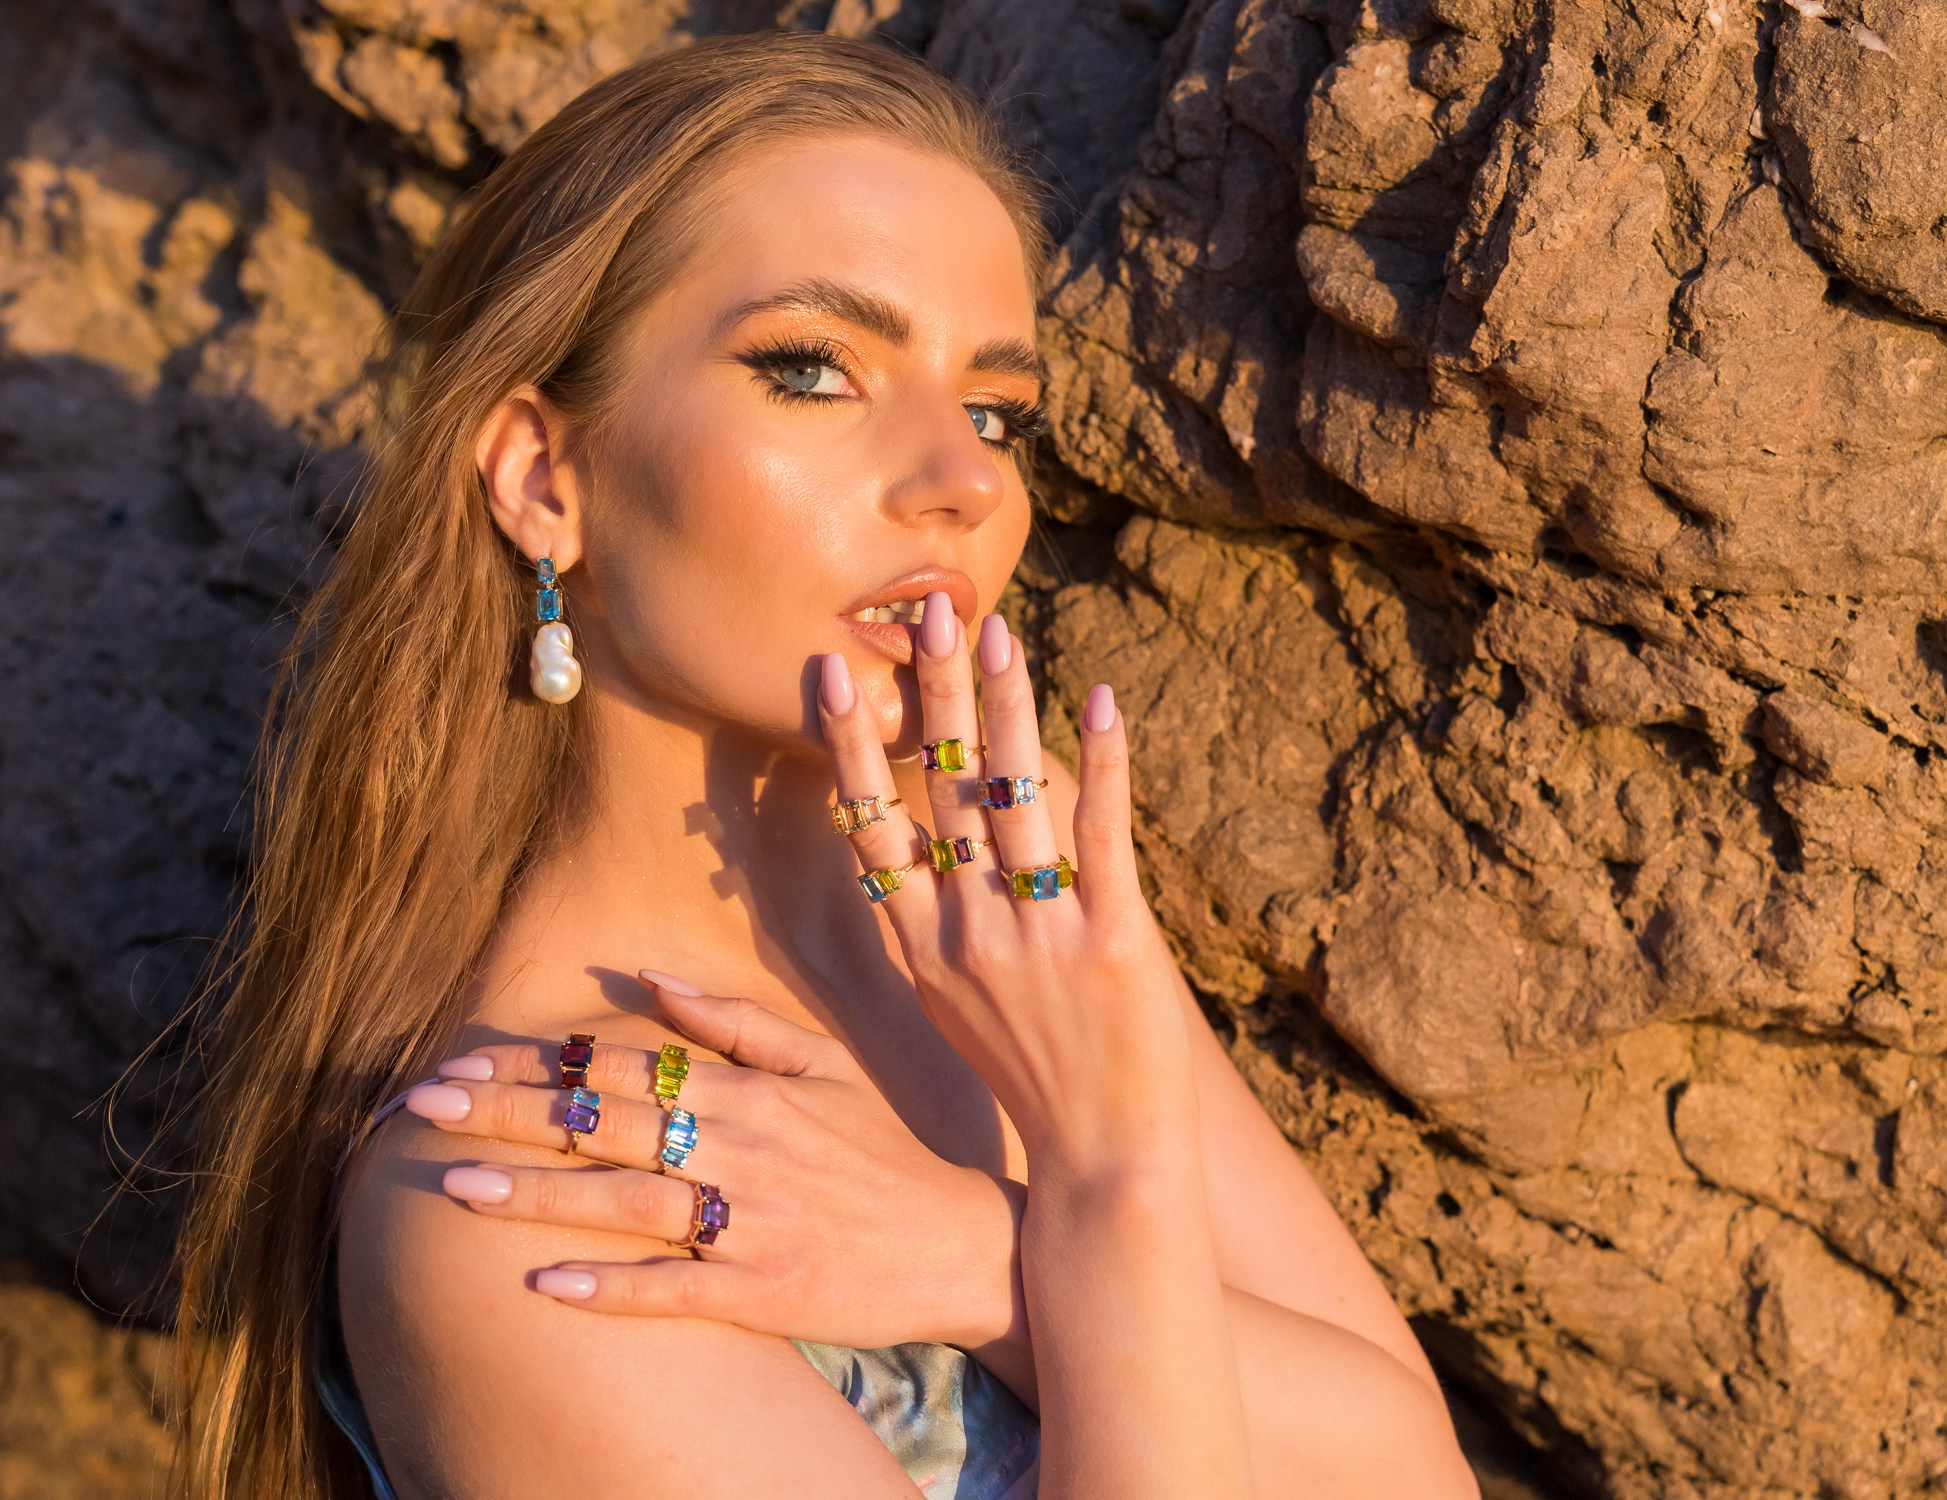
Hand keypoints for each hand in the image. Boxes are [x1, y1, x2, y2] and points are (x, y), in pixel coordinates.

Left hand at [399, 973, 1024, 1356]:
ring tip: (455, 1188)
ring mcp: (751, 1221)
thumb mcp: (821, 1064)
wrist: (959, 1245)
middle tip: (423, 1108)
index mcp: (747, 1090)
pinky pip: (672, 1289)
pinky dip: (609, 1286)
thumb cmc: (881, 1151)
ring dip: (536, 1195)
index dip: (535, 1062)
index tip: (460, 1059)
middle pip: (605, 1124)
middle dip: (508, 1114)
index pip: (623, 1065)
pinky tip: (544, 1285)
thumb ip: (732, 1021)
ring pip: (625, 1202)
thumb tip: (647, 979)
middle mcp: (742, 1147)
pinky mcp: (765, 1290)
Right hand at [815, 601, 1192, 1173]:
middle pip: (939, 791)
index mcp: (922, 950)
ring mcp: (1040, 934)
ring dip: (1006, 705)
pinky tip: (1103, 700)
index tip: (831, 673)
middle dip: (931, 696)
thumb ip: (925, 930)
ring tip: (999, 631)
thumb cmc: (1028, 1086)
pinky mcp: (1115, 940)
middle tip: (924, 615)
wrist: (1105, 1166)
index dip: (851, 746)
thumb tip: (890, 861)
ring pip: (1012, 795)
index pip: (872, 828)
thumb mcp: (950, 1011)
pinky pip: (1103, 833)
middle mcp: (969, 933)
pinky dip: (1103, 761)